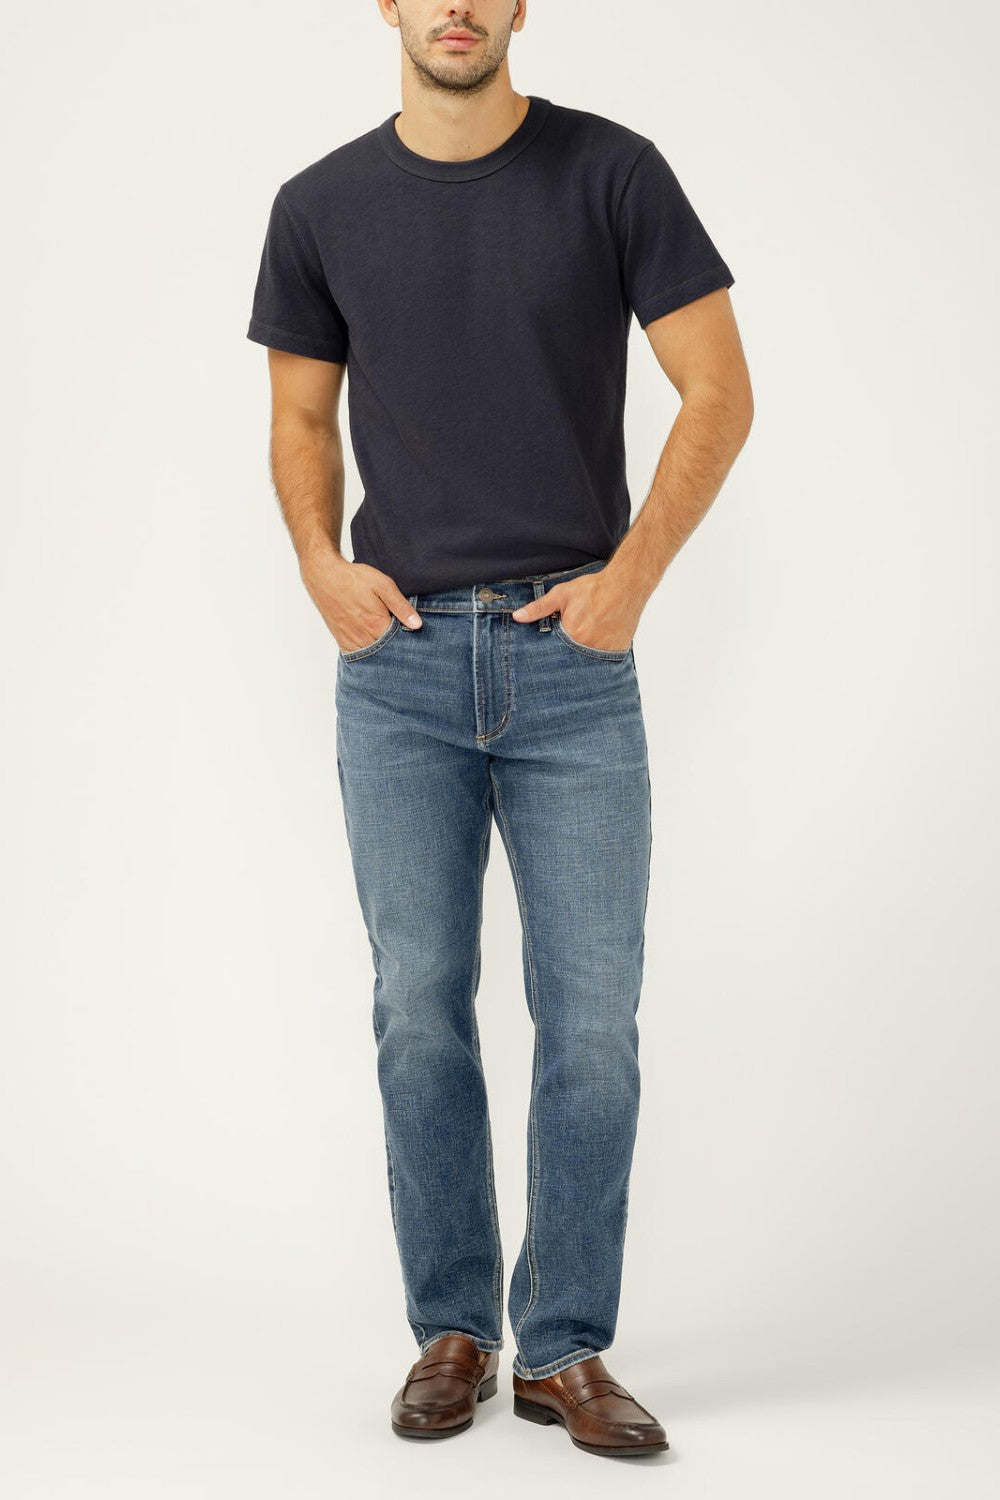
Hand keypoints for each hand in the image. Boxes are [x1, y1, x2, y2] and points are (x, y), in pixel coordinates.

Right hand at [300, 550, 421, 652]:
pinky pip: (356, 656)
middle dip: (396, 650)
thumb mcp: (383, 585)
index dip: (409, 643)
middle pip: (386, 653)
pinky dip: (367, 656)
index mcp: (376, 624)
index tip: (414, 639)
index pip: (399, 644)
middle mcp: (363, 636)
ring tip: (390, 646)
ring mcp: (351, 640)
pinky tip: (374, 649)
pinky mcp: (341, 640)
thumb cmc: (354, 578)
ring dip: (382, 655)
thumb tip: (417, 625)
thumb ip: (401, 606)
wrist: (324, 576)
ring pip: (372, 657)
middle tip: (405, 644)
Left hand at [511, 572, 640, 651]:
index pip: (554, 652)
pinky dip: (599, 655)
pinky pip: (604, 660)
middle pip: (571, 658)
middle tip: (572, 639)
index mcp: (571, 635)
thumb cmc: (593, 588)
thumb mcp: (561, 595)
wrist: (626, 585)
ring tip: (585, 640)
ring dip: (583, 656)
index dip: (551, 650)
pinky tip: (598, 642)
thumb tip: (518, 616)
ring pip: (587, 661)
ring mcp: (604, 651)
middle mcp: (588, 647)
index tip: (551, 648)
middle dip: (567, 654)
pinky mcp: (617, 652)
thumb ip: (539, 608)